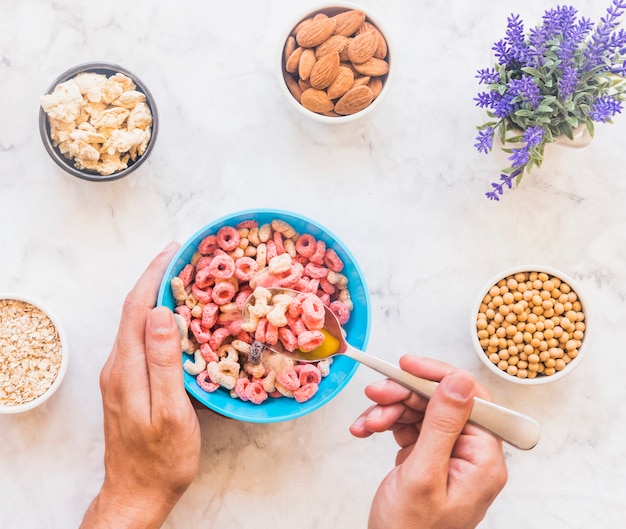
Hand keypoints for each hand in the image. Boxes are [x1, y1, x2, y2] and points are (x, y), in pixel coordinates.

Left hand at [81, 242, 200, 528]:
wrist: (136, 493)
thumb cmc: (161, 459)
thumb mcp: (170, 411)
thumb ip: (163, 361)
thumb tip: (162, 313)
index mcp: (126, 368)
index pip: (137, 307)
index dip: (154, 275)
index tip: (174, 250)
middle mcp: (118, 366)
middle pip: (134, 310)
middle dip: (156, 278)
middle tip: (185, 258)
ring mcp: (120, 375)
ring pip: (137, 324)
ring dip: (157, 296)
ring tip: (184, 280)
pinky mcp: (127, 384)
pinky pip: (140, 340)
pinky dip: (157, 319)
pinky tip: (176, 319)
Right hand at [350, 356, 507, 528]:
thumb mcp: (423, 475)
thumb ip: (442, 425)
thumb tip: (459, 381)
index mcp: (483, 460)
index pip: (470, 399)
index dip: (438, 377)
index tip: (407, 366)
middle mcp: (470, 454)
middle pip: (441, 402)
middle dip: (404, 395)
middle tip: (376, 393)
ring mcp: (449, 456)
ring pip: (422, 411)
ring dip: (390, 410)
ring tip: (367, 422)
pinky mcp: (429, 458)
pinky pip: (410, 426)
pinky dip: (386, 423)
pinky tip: (367, 430)